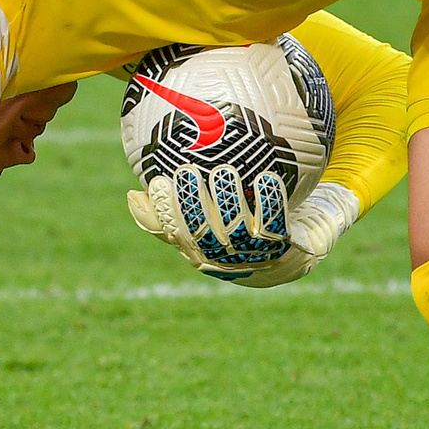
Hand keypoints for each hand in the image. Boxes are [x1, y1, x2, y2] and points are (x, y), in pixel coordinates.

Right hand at [129, 177, 358, 286]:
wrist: (294, 251)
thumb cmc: (242, 229)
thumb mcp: (204, 221)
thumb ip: (171, 214)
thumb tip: (134, 197)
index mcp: (200, 252)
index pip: (175, 233)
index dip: (165, 210)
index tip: (158, 181)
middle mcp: (225, 258)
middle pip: (203, 233)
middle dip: (193, 202)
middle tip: (188, 169)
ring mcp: (255, 255)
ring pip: (238, 230)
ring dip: (229, 200)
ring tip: (224, 170)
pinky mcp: (284, 247)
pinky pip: (276, 224)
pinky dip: (270, 201)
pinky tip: (267, 176)